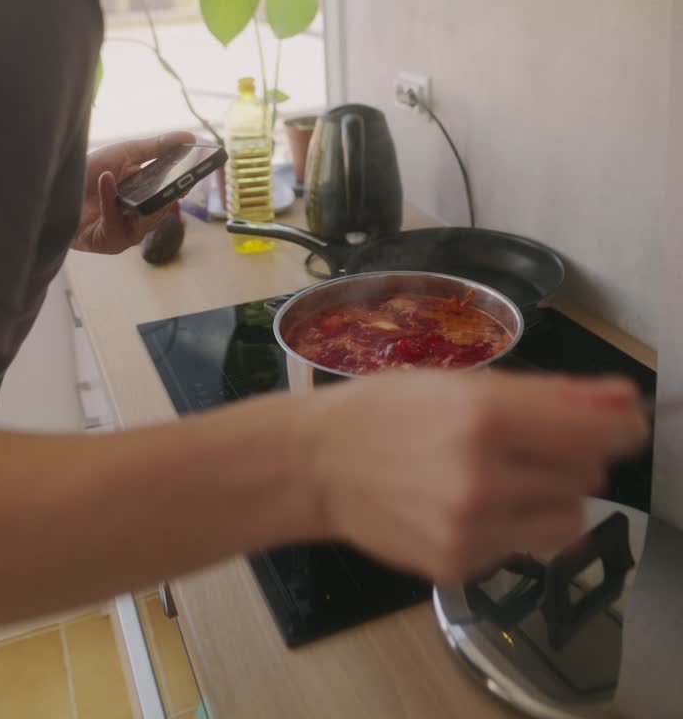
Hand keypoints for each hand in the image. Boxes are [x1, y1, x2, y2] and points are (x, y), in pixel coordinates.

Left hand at [72, 130, 195, 254]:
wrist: (55, 185)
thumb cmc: (91, 170)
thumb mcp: (127, 152)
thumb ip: (158, 146)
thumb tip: (191, 136)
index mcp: (147, 197)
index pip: (171, 194)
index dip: (182, 184)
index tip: (195, 171)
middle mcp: (139, 218)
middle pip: (162, 211)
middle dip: (168, 195)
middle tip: (176, 179)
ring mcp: (125, 233)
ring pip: (145, 222)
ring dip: (142, 200)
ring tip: (137, 176)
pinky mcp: (107, 242)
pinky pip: (115, 224)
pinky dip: (110, 201)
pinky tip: (106, 179)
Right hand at [306, 369, 648, 583]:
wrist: (319, 465)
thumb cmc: (386, 411)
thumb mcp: (466, 383)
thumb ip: (550, 394)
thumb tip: (623, 399)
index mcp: (483, 414)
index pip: (590, 430)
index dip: (620, 425)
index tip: (628, 421)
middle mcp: (482, 475)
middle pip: (585, 475)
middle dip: (572, 455)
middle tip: (534, 442)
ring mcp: (471, 527)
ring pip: (567, 519)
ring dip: (556, 496)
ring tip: (513, 477)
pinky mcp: (461, 564)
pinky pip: (526, 548)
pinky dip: (517, 524)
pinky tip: (477, 503)